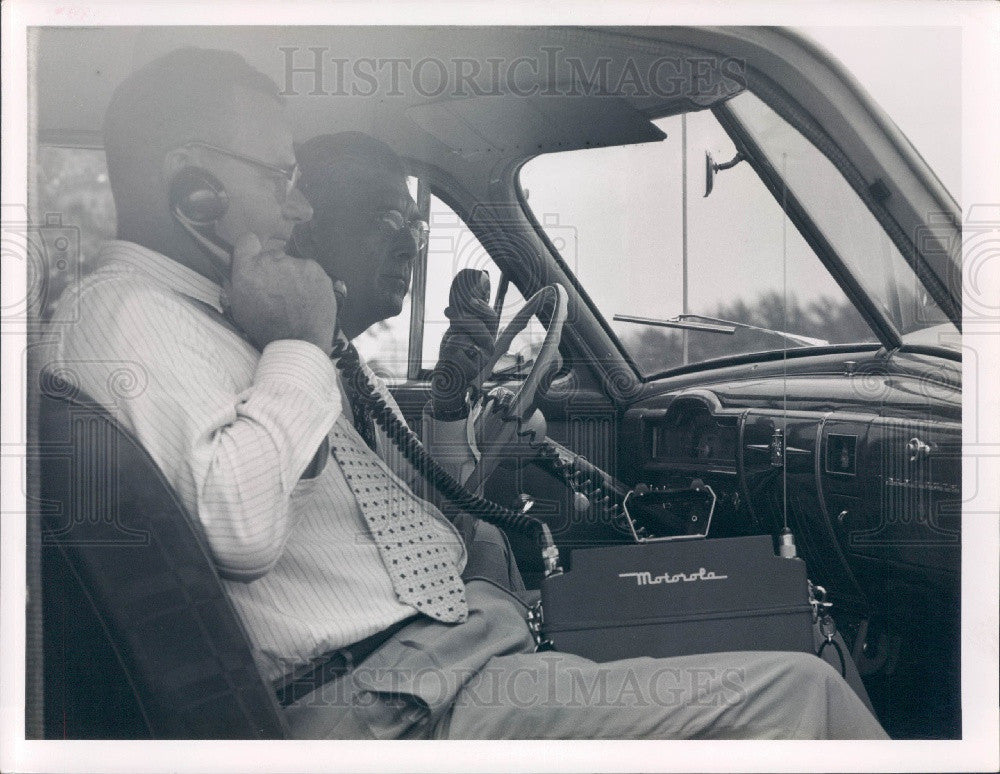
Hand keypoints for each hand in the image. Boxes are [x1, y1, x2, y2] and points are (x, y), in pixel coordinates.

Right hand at [224, 233, 337, 354]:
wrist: (299, 342)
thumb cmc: (266, 329)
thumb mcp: (239, 310)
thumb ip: (234, 286)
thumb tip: (233, 273)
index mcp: (248, 269)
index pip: (247, 240)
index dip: (251, 250)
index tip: (255, 259)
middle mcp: (272, 261)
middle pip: (272, 255)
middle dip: (274, 268)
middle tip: (278, 289)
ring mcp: (296, 264)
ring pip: (293, 263)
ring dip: (293, 275)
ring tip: (296, 298)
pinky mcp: (316, 270)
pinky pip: (310, 269)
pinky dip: (309, 280)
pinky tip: (308, 297)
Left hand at [431, 269, 498, 419]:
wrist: (446, 381)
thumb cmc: (452, 355)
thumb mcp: (456, 333)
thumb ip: (460, 320)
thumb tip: (456, 302)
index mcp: (487, 336)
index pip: (490, 317)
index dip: (481, 306)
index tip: (469, 299)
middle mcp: (489, 347)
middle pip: (478, 325)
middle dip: (461, 317)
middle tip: (448, 311)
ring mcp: (482, 359)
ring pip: (463, 338)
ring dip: (451, 338)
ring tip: (449, 345)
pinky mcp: (472, 370)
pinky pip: (454, 350)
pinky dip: (447, 351)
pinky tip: (449, 359)